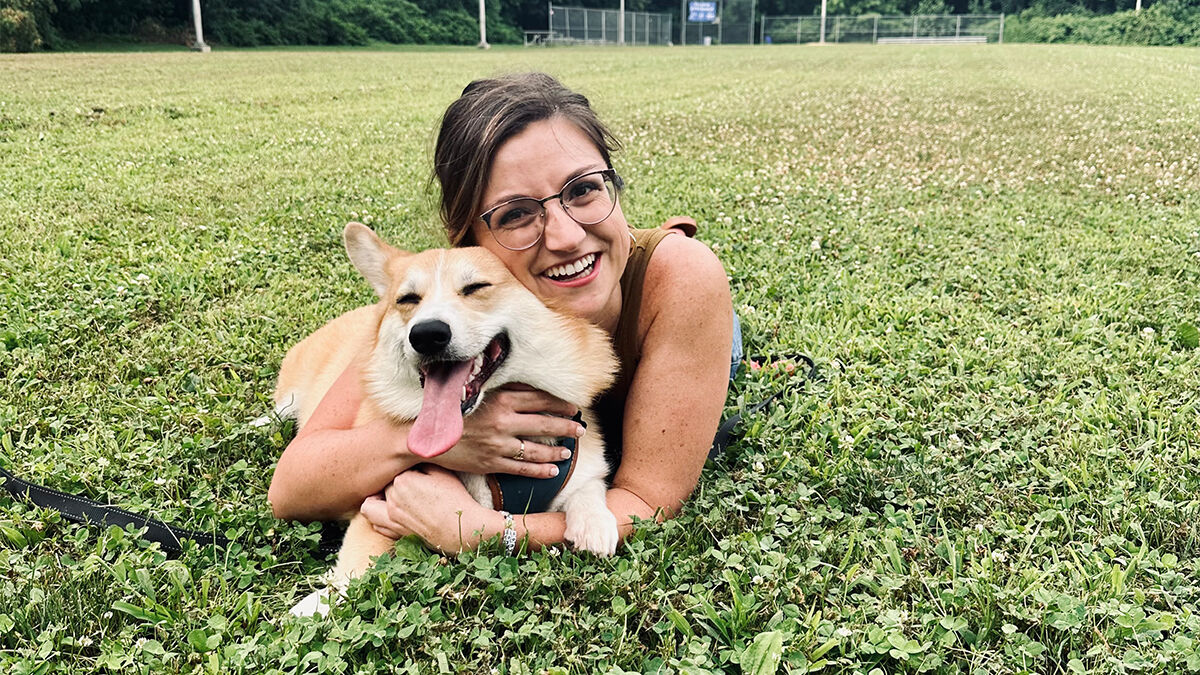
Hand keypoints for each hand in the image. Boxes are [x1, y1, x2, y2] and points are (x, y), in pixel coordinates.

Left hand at [360, 465, 492, 552]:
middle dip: (395, 483)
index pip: (396, 469)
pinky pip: (375, 524)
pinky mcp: (395, 533)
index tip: (420, 472)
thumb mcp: (443, 472)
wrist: (463, 529)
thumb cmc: (456, 499)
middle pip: (385, 485)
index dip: (409, 470)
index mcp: (403, 480)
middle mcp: (392, 499)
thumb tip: (413, 454)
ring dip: (376, 499)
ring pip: (369, 505)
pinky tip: (392, 513)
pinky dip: (379, 517)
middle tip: (413, 486)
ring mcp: (392, 518)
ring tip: (388, 498)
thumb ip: (423, 461)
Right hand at [430, 385, 585, 478]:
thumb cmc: (452, 409)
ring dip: (556, 451)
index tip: (574, 406)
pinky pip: (522, 468)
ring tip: (568, 452)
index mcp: (500, 400)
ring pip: (537, 449)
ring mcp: (498, 445)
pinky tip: (553, 471)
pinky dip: (541, 470)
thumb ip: (503, 389)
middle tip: (581, 429)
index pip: (540, 400)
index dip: (560, 404)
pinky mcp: (491, 463)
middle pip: (544, 424)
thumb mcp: (478, 392)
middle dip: (567, 427)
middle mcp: (503, 422)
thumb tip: (529, 384)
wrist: (425, 435)